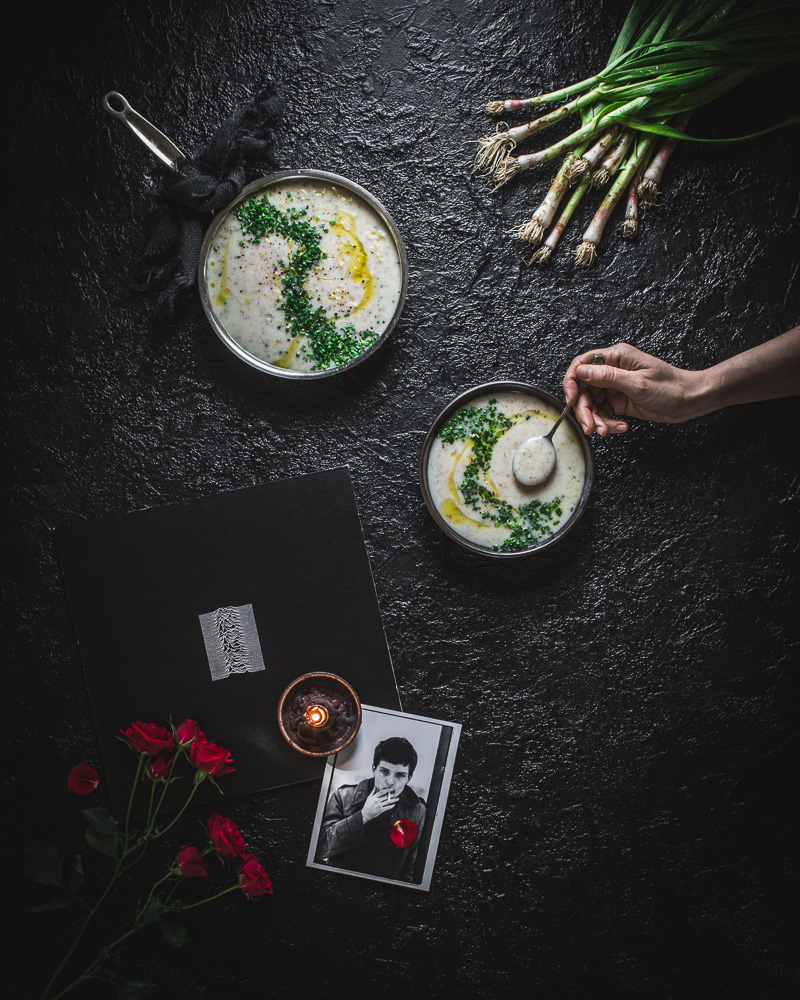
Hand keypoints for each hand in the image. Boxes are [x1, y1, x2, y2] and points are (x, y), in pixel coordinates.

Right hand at [361, 786, 398, 823]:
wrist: (365, 814)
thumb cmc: (367, 805)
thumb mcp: (369, 798)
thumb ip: (373, 792)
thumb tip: (375, 786)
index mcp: (374, 797)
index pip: (382, 792)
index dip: (387, 790)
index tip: (392, 789)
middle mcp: (377, 801)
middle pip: (386, 797)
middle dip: (392, 795)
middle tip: (397, 794)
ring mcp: (379, 805)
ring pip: (387, 802)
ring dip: (393, 800)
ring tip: (397, 799)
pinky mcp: (380, 810)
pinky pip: (387, 808)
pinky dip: (390, 806)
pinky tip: (393, 805)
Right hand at [563, 342, 703, 435]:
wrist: (690, 400)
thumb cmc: (671, 387)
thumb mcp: (638, 383)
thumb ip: (608, 377)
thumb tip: (581, 371)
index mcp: (617, 357)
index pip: (583, 364)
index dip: (572, 382)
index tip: (571, 399)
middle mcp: (613, 370)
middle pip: (584, 389)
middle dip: (585, 410)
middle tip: (590, 427)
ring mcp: (616, 386)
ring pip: (592, 404)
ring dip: (596, 420)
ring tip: (606, 431)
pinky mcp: (619, 401)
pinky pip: (604, 413)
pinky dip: (608, 423)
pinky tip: (620, 427)